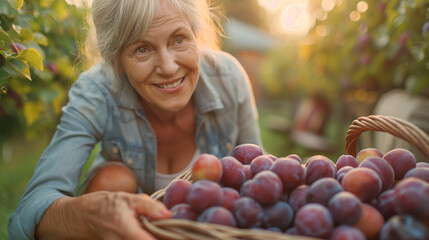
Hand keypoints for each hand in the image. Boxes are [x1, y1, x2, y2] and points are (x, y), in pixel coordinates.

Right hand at [36, 192, 170, 239]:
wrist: (81, 217)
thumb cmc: (105, 205)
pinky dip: (146, 238)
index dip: (168, 239)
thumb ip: (149, 207)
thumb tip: (169, 214)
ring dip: (156, 238)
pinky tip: (154, 234)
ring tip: (167, 233)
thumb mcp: (127, 199)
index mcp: (126, 230)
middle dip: (164, 238)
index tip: (181, 235)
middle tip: (178, 233)